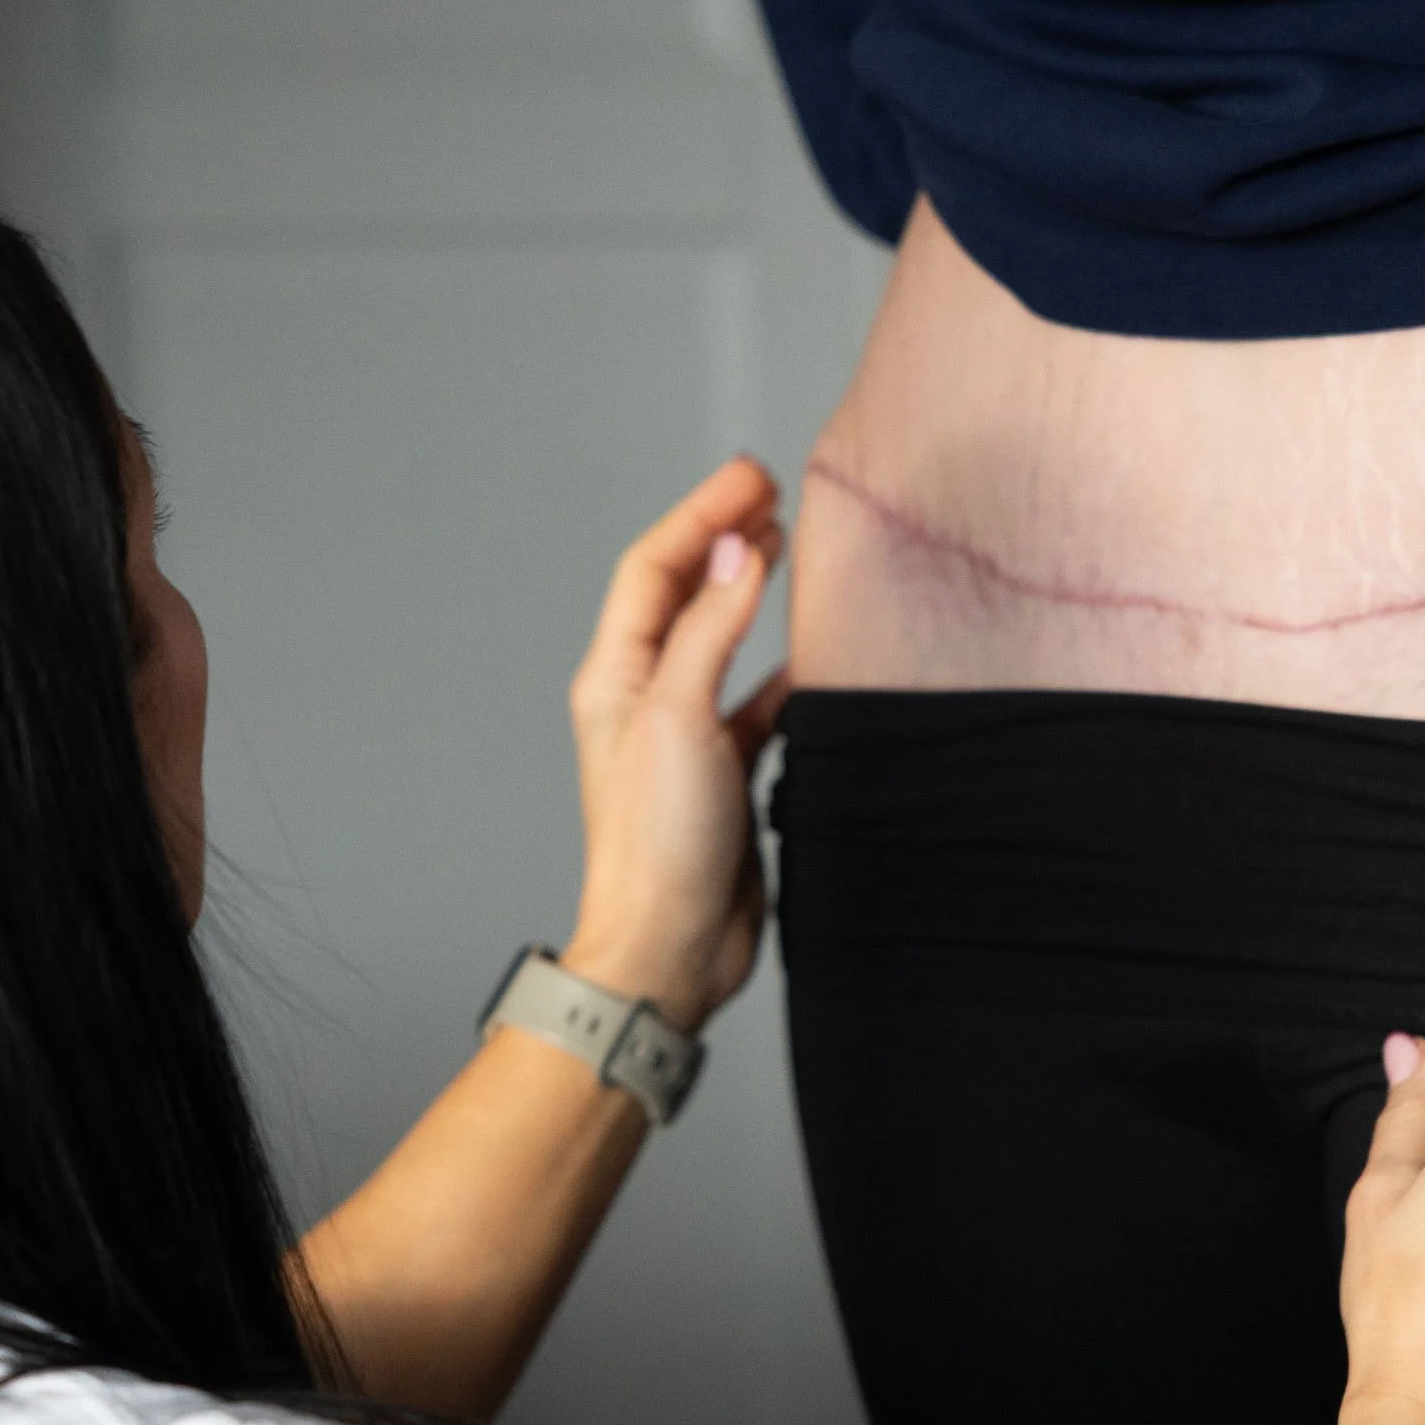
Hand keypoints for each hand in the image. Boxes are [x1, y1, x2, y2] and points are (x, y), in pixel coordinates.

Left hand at [560, 458, 790, 1034]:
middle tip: (769, 492)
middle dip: (722, 538)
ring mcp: (684, 737)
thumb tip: (736, 551)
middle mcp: (645, 699)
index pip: (654, 569)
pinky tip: (807, 653)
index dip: (700, 514)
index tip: (752, 475)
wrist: (669, 948)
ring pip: (718, 642)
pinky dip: (778, 669)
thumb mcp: (680, 719)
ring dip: (748, 593)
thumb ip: (710, 631)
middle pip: (683, 595)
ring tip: (785, 547)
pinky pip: (752, 703)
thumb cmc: (656, 845)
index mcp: (617, 677)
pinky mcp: (722, 776)